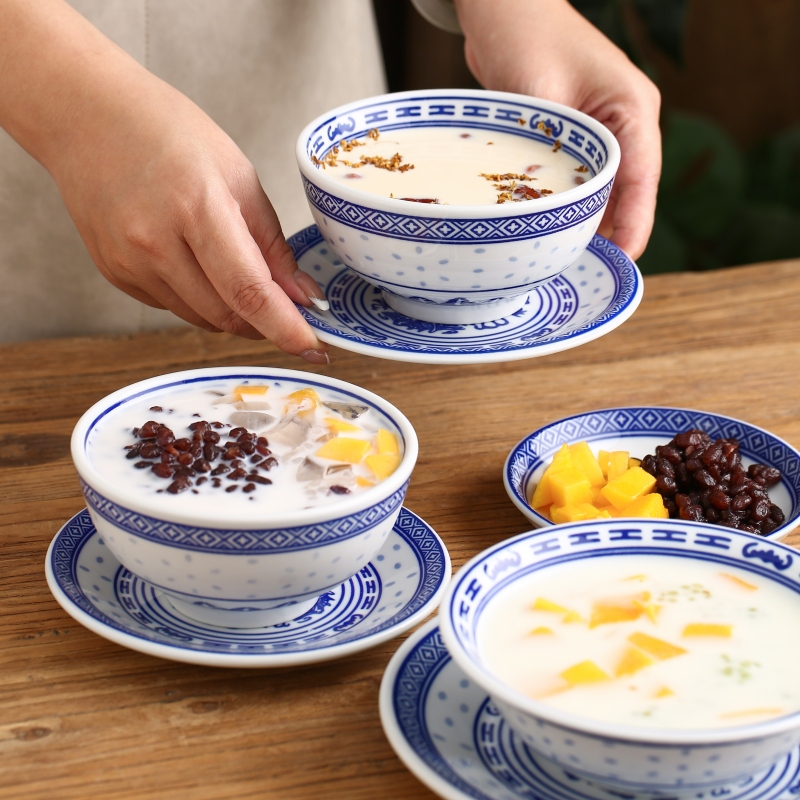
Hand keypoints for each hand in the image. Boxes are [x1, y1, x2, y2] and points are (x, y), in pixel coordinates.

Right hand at [0, 0, 330, 362]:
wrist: (87, 116)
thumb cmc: (168, 133)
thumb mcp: (238, 176)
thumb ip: (272, 245)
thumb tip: (302, 296)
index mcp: (196, 209)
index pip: (249, 291)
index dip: (286, 328)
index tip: (313, 348)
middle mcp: (156, 243)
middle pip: (227, 316)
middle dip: (264, 323)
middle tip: (285, 308)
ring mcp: (129, 263)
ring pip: (201, 319)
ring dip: (233, 313)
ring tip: (237, 273)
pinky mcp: (115, 274)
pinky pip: (173, 307)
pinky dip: (199, 300)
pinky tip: (196, 263)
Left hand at [454, 0, 660, 259]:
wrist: (504, 6)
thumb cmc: (524, 34)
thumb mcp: (538, 97)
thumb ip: (551, 150)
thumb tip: (551, 207)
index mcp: (631, 108)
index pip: (641, 176)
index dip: (635, 222)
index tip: (624, 257)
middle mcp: (625, 120)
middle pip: (628, 187)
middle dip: (613, 228)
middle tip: (589, 267)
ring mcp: (603, 127)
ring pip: (606, 185)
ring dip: (591, 217)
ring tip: (571, 256)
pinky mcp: (579, 133)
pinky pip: (581, 176)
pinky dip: (572, 200)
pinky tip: (556, 226)